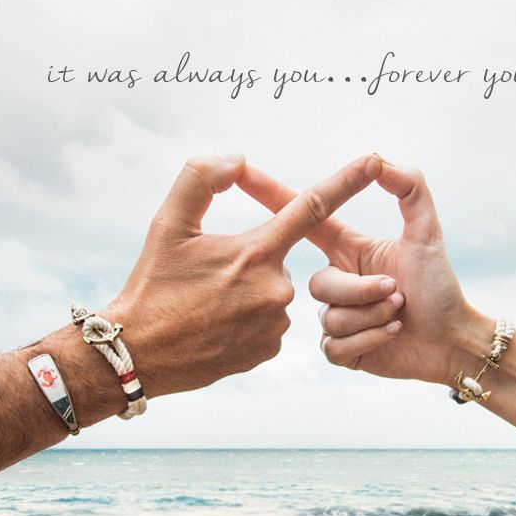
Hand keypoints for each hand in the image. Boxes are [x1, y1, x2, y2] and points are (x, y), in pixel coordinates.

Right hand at [104, 153, 381, 397]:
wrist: (141, 356)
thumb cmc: (152, 286)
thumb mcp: (167, 224)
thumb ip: (201, 179)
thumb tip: (236, 160)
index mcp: (257, 252)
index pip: (310, 207)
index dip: (345, 180)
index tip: (374, 159)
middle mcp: (277, 288)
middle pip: (277, 257)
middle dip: (251, 259)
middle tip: (209, 278)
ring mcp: (276, 324)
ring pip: (273, 291)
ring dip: (249, 291)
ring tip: (210, 306)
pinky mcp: (270, 351)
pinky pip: (270, 323)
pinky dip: (249, 319)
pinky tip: (219, 328)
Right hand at [239, 159, 489, 384]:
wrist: (451, 340)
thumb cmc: (440, 287)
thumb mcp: (426, 233)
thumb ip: (409, 188)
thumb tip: (377, 158)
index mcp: (347, 250)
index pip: (304, 220)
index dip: (272, 195)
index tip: (241, 173)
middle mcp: (337, 282)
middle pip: (320, 284)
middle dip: (362, 290)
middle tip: (398, 292)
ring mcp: (336, 317)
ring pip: (330, 317)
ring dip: (373, 316)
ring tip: (399, 314)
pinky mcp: (339, 350)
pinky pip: (334, 346)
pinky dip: (371, 340)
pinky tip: (392, 337)